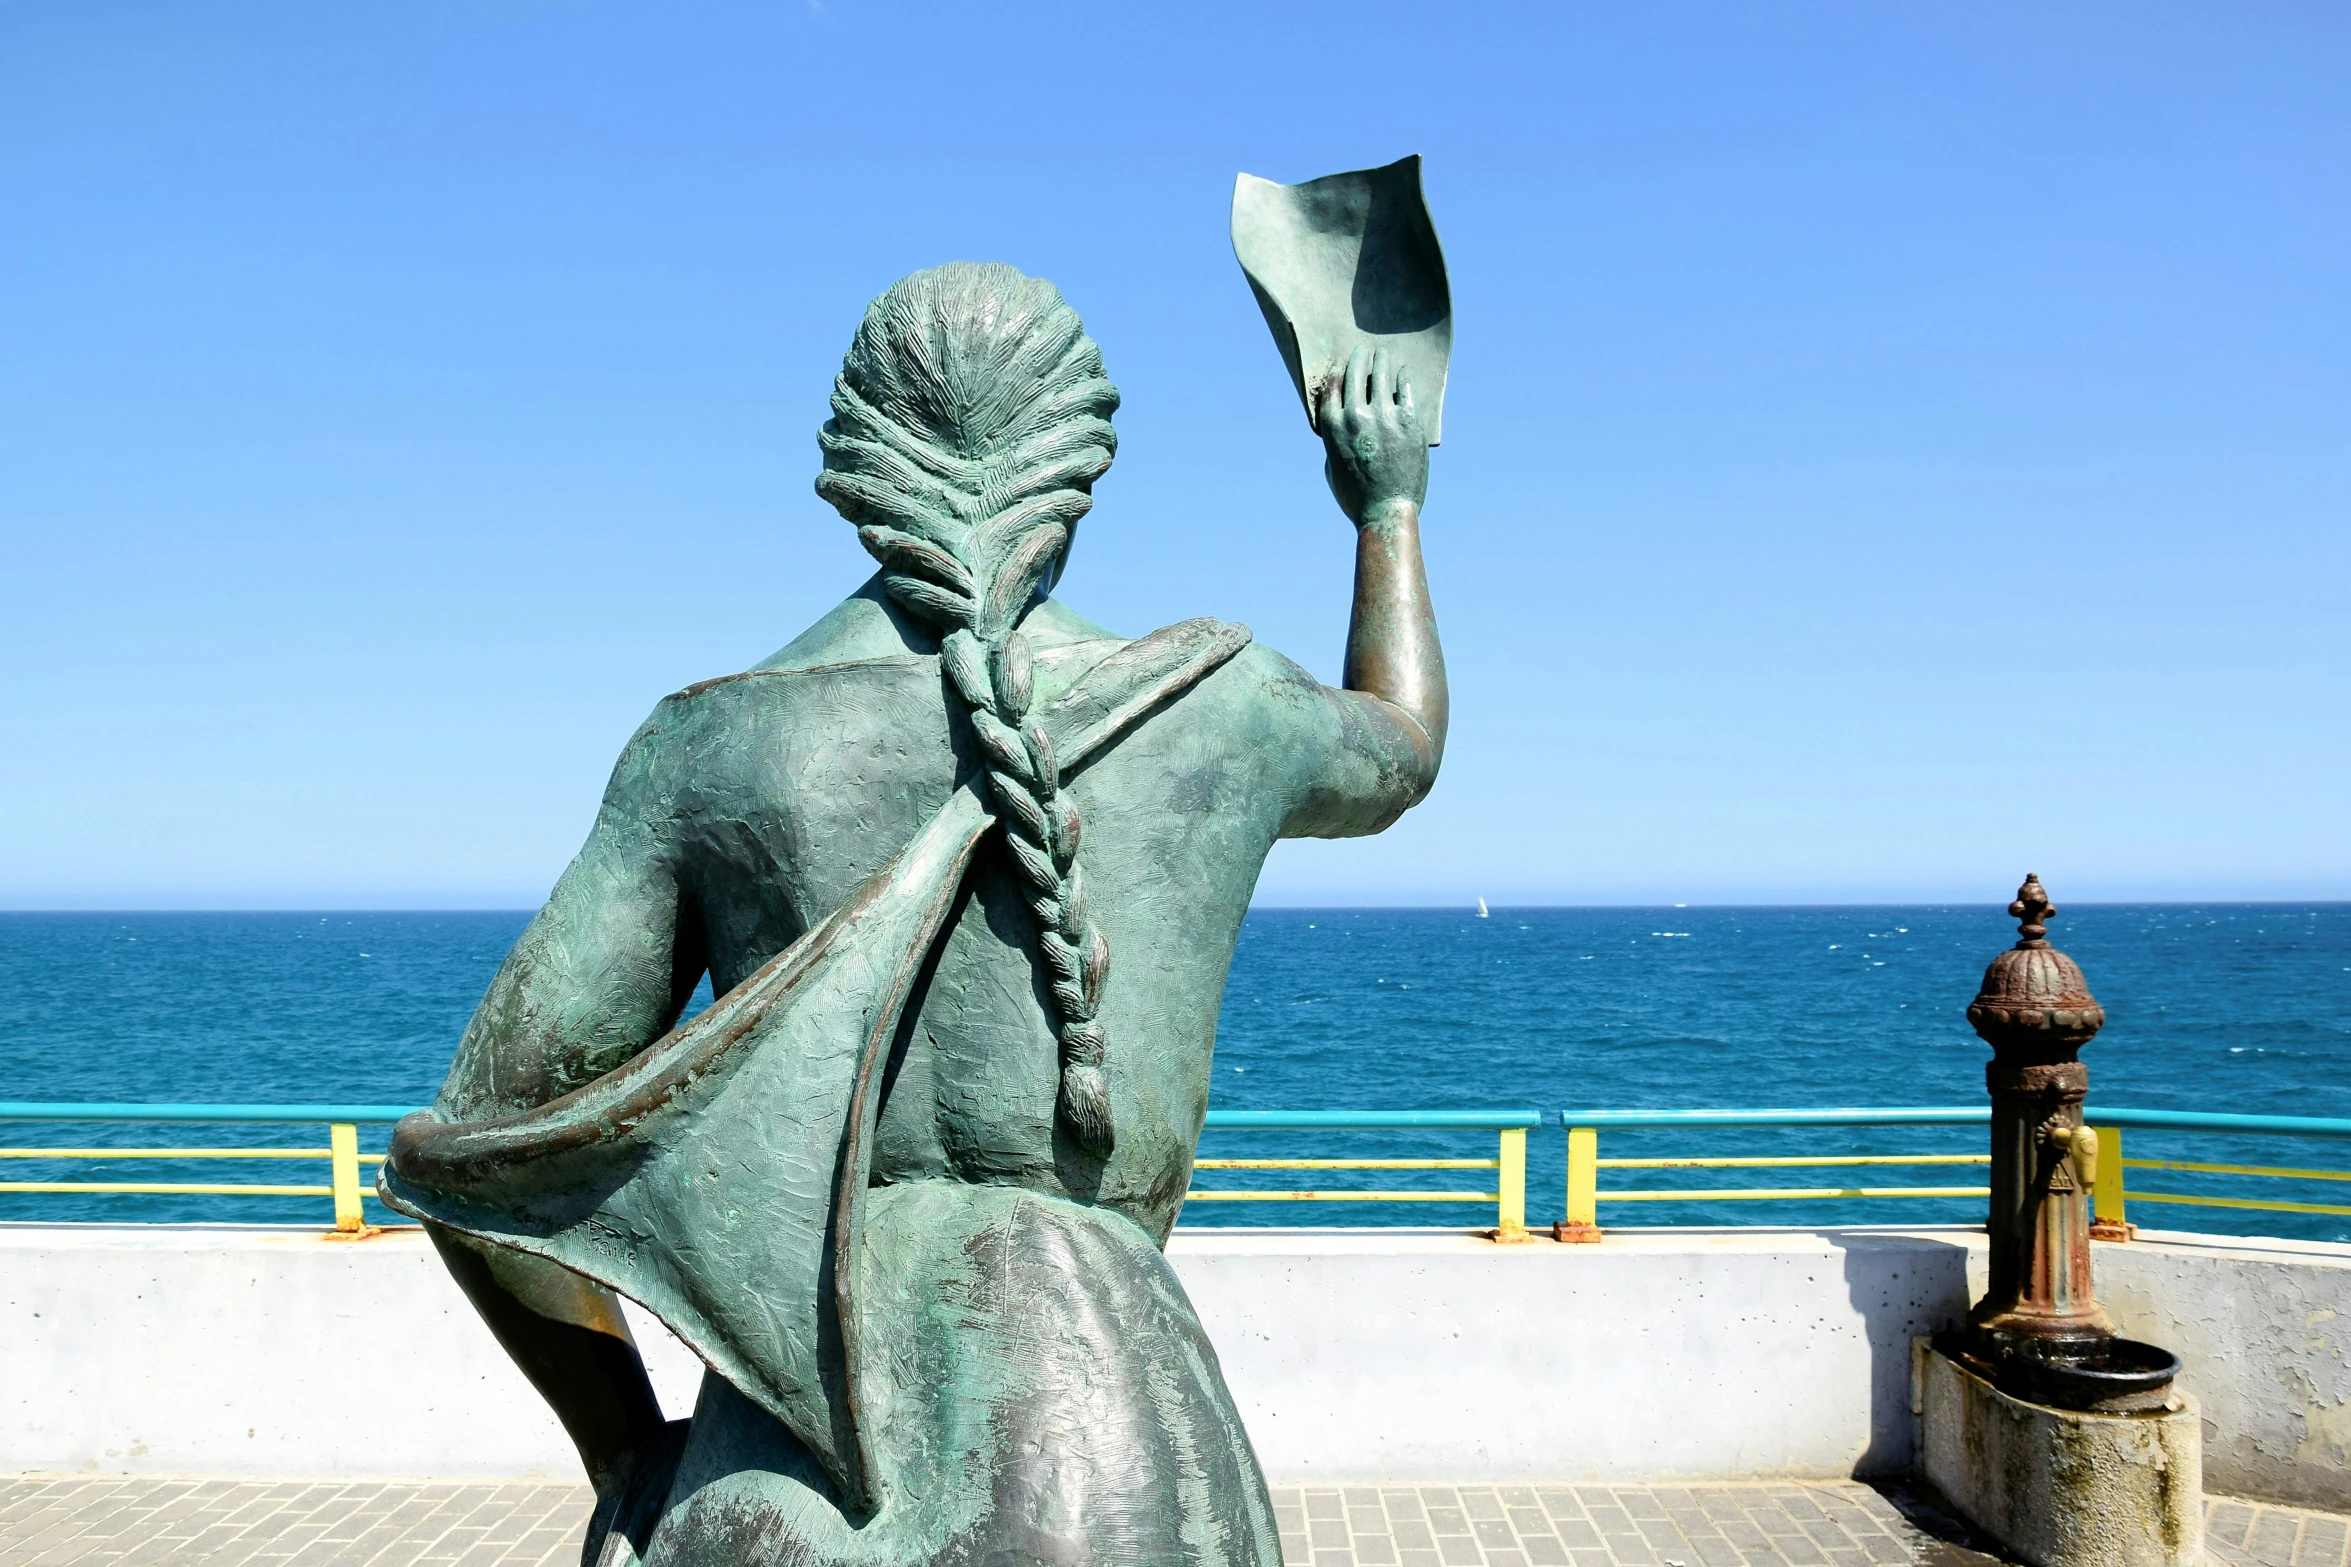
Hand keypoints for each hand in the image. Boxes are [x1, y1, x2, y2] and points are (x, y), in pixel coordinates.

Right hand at [1318, 343, 1427, 525]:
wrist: (1386, 511)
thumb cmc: (1355, 497)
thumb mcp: (1332, 467)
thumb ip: (1335, 441)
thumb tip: (1343, 425)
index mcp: (1332, 427)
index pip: (1331, 386)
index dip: (1336, 371)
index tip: (1341, 365)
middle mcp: (1355, 416)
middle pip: (1355, 374)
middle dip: (1358, 358)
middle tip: (1364, 350)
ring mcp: (1383, 417)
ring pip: (1381, 375)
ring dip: (1381, 360)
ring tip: (1383, 353)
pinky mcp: (1408, 422)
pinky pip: (1404, 390)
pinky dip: (1402, 378)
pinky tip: (1403, 372)